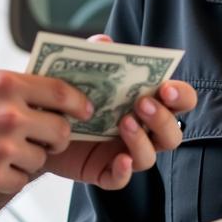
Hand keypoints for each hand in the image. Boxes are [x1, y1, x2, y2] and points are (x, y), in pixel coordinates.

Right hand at [0, 67, 92, 197]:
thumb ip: (2, 82)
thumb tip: (28, 85)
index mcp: (5, 85)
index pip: (61, 92)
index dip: (78, 103)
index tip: (84, 110)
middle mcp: (9, 115)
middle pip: (60, 131)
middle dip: (56, 136)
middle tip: (44, 137)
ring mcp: (1, 149)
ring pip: (41, 160)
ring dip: (30, 158)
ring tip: (5, 152)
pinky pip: (21, 182)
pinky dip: (12, 178)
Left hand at [44, 35, 196, 190]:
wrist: (40, 121)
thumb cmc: (71, 93)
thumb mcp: (81, 70)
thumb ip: (95, 55)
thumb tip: (104, 42)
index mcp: (146, 101)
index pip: (180, 100)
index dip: (181, 95)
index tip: (166, 87)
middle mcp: (143, 130)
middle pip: (172, 133)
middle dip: (163, 119)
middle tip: (143, 104)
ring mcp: (125, 153)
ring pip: (150, 158)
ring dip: (142, 141)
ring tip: (124, 123)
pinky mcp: (103, 171)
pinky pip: (120, 180)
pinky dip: (124, 173)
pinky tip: (120, 160)